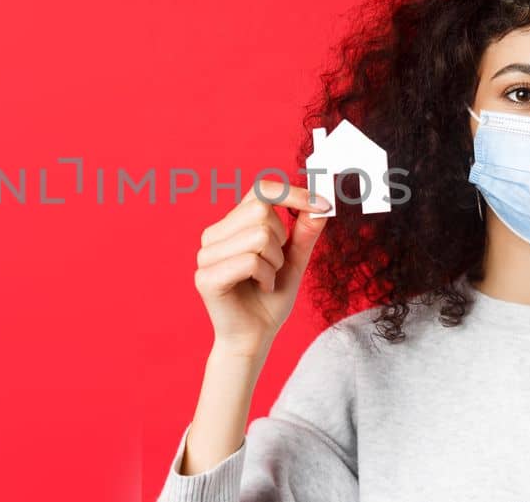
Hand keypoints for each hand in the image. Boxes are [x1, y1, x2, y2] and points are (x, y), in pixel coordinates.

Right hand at [193, 180, 330, 354]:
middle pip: (261, 211)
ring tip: (266, 279)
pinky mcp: (206, 277)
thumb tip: (320, 203)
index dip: (293, 193)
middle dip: (281, 240)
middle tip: (275, 265)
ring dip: (274, 262)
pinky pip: (251, 261)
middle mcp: (213, 235)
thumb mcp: (294, 261)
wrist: (255, 338)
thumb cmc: (270, 299)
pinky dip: (266, 277)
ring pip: (259, 236)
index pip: (260, 190)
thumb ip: (304, 232)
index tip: (323, 205)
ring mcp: (205, 255)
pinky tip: (260, 288)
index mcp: (230, 225)